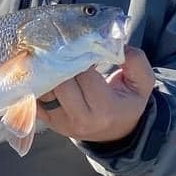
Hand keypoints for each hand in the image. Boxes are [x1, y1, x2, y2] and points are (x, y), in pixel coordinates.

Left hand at [37, 46, 155, 142]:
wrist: (116, 131)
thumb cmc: (127, 102)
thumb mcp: (142, 82)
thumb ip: (134, 61)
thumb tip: (116, 43)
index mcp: (104, 108)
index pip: (84, 76)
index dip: (80, 57)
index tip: (81, 46)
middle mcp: (80, 118)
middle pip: (60, 84)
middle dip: (59, 63)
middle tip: (61, 48)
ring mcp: (60, 122)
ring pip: (44, 91)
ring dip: (43, 72)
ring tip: (47, 57)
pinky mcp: (48, 122)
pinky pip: (33, 100)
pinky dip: (34, 85)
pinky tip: (39, 72)